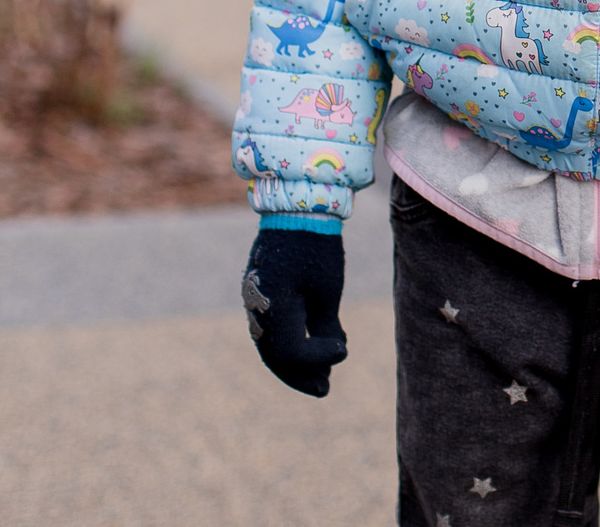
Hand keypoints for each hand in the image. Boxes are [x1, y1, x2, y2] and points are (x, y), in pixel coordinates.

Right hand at [242, 226, 347, 396]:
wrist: (296, 209)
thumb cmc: (317, 247)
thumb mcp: (327, 288)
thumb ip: (326, 326)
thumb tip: (334, 357)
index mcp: (274, 306)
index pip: (292, 351)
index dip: (318, 358)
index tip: (345, 349)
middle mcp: (257, 308)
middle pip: (274, 356)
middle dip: (300, 375)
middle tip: (325, 390)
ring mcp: (254, 301)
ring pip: (269, 345)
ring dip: (293, 364)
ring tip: (321, 378)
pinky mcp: (259, 294)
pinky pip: (270, 329)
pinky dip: (288, 344)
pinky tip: (312, 348)